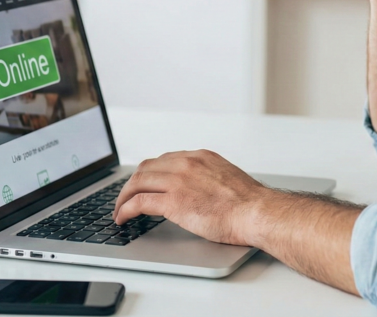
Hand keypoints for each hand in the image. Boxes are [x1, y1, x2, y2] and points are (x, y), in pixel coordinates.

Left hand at [112, 149, 267, 245]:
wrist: (256, 212)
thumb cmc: (248, 203)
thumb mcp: (226, 177)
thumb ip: (207, 178)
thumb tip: (198, 190)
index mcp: (200, 157)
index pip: (164, 160)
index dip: (149, 173)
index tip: (143, 183)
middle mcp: (186, 163)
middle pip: (146, 168)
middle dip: (132, 183)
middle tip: (126, 197)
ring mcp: (178, 181)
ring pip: (138, 182)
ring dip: (123, 197)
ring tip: (119, 210)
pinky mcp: (173, 202)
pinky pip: (139, 202)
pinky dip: (125, 209)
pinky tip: (122, 218)